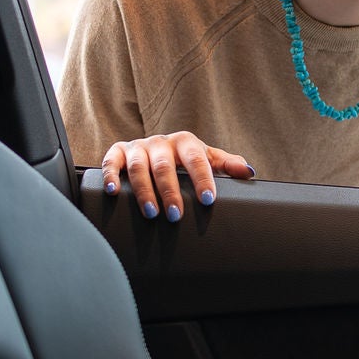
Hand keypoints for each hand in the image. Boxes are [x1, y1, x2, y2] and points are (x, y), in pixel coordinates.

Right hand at [101, 132, 254, 221]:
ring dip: (144, 191)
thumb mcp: (207, 159)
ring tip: (151, 214)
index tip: (208, 200)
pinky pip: (111, 162)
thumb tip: (248, 172)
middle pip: (164, 165)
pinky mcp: (118, 152)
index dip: (202, 179)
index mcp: (185, 143)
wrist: (153, 150)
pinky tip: (113, 192)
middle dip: (170, 191)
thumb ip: (227, 165)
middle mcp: (161, 143)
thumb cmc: (184, 161)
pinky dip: (110, 175)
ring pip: (138, 167)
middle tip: (177, 215)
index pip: (196, 160)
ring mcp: (138, 147)